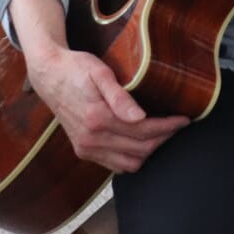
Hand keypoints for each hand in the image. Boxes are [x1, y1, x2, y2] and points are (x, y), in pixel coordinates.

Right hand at [22, 45, 188, 172]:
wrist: (49, 75)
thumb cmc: (76, 68)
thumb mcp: (99, 72)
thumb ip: (119, 96)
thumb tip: (140, 116)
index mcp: (97, 119)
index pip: (143, 131)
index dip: (167, 127)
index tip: (184, 120)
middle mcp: (91, 139)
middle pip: (139, 149)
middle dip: (163, 139)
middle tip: (177, 126)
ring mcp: (85, 148)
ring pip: (129, 163)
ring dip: (150, 151)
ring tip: (163, 134)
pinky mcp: (83, 151)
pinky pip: (114, 165)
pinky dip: (133, 158)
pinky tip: (143, 142)